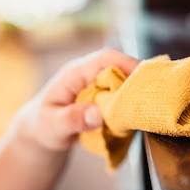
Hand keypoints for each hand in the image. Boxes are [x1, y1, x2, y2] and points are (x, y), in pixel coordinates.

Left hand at [21, 48, 138, 152]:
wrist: (39, 130)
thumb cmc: (42, 125)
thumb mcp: (53, 126)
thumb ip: (73, 119)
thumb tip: (97, 115)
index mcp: (75, 73)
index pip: (106, 58)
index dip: (128, 64)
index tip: (145, 81)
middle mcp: (88, 74)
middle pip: (121, 67)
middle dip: (137, 82)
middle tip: (150, 101)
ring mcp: (97, 84)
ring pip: (124, 82)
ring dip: (135, 95)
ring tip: (144, 111)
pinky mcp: (103, 95)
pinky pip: (122, 95)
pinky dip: (129, 105)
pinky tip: (132, 118)